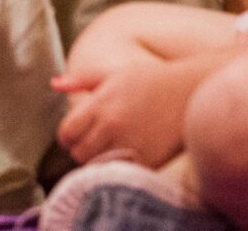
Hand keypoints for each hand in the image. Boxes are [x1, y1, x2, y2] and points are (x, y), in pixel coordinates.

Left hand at [51, 58, 195, 169]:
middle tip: (96, 141)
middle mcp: (112, 125)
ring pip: (97, 166)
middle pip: (79, 153)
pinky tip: (128, 154)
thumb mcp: (115, 74)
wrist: (192, 91)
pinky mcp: (148, 160)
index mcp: (101, 103)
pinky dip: (120, 168)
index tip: (79, 133)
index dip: (69, 135)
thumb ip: (82, 79)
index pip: (66, 133)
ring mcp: (130, 144)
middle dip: (83, 149)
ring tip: (111, 148)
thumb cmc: (152, 79)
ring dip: (99, 160)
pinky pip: (121, 172)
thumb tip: (55, 84)